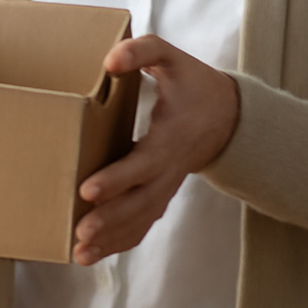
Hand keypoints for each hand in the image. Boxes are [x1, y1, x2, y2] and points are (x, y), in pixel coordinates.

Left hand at [72, 34, 240, 265]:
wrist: (227, 115)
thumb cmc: (192, 83)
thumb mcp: (170, 57)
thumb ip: (142, 52)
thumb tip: (110, 60)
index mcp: (170, 138)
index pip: (143, 164)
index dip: (117, 179)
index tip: (88, 189)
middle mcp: (169, 169)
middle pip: (140, 202)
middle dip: (110, 220)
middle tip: (79, 231)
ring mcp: (167, 186)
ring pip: (140, 220)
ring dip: (111, 239)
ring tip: (79, 253)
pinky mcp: (161, 195)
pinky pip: (142, 225)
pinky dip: (119, 242)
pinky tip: (91, 255)